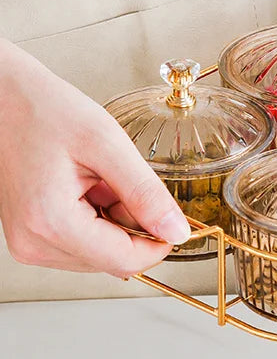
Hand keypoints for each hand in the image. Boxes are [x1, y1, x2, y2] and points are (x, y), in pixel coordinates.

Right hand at [0, 40, 190, 276]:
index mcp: (50, 223)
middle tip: (121, 181)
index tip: (174, 217)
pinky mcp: (34, 236)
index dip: (160, 242)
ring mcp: (30, 243)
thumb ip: (146, 193)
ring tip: (97, 180)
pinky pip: (85, 242)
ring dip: (116, 221)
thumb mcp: (107, 145)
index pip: (125, 262)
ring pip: (103, 253)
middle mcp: (34, 243)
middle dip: (134, 225)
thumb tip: (177, 231)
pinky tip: (87, 187)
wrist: (3, 97)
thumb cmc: (44, 111)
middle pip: (115, 259)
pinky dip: (99, 218)